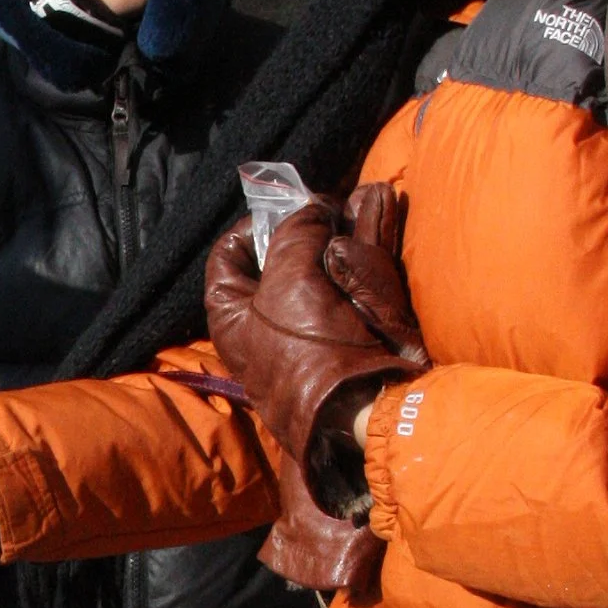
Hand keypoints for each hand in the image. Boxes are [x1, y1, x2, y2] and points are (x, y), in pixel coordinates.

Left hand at [205, 200, 425, 463]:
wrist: (361, 408)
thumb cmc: (308, 349)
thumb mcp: (289, 278)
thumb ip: (295, 233)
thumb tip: (311, 210)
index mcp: (232, 314)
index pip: (229, 254)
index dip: (254, 225)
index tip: (287, 209)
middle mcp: (266, 321)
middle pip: (281, 256)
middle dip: (308, 225)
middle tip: (328, 205)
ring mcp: (309, 326)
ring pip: (323, 262)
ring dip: (341, 227)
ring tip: (359, 199)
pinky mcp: (346, 328)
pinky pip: (352, 276)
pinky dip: (365, 244)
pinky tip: (378, 211)